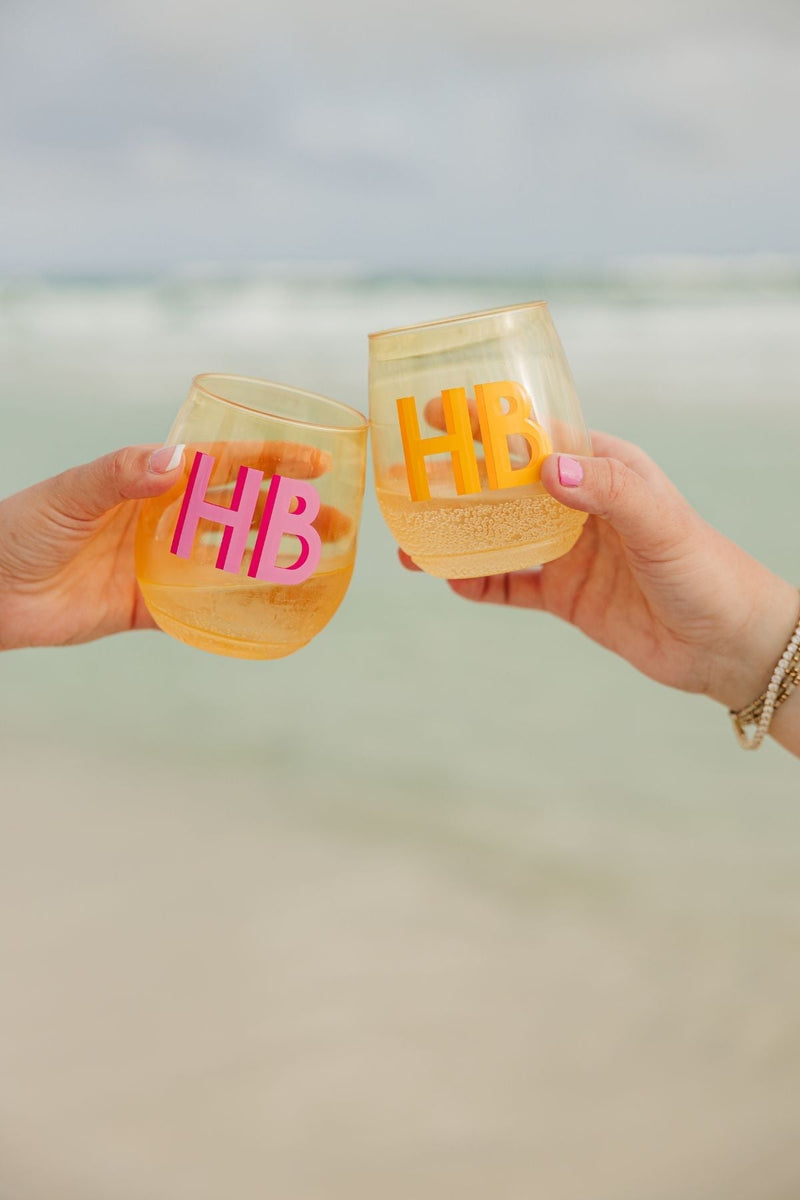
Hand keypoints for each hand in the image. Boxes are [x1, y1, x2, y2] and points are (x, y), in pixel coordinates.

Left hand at [0, 440, 338, 650]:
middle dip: (288, 514)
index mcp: (149, 481)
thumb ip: (119, 475)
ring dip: (273, 560)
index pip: (221, 465)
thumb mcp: (70, 494)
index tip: (314, 461)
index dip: (269, 461)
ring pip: (229, 560)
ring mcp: (159, 564)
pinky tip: (273, 611)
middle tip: (336, 522)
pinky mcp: (148, 608)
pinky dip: (236, 611)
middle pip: (238, 513)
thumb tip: (175, 461)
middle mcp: (162, 519)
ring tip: (318, 563)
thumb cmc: (20, 529)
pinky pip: (201, 611)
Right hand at [400, 426, 799, 752]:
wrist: (727, 647)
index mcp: (604, 469)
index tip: (440, 413)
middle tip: (406, 479)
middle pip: (505, 486)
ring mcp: (568, 552)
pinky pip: (509, 585)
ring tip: (411, 542)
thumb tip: (547, 467)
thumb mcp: (662, 522)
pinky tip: (449, 580)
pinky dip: (477, 582)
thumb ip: (609, 491)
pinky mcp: (564, 596)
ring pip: (498, 537)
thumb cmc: (707, 570)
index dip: (487, 425)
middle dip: (456, 482)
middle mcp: (580, 505)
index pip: (536, 436)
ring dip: (456, 537)